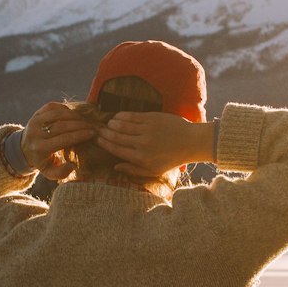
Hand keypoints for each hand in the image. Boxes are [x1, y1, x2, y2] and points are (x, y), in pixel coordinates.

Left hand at [21, 101, 94, 179]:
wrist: (24, 148)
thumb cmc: (42, 160)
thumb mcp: (49, 172)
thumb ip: (61, 173)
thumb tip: (72, 165)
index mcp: (40, 148)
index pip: (64, 139)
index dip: (80, 135)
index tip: (93, 133)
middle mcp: (35, 133)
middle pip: (62, 125)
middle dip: (80, 125)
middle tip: (92, 126)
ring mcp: (35, 120)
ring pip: (58, 114)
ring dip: (75, 115)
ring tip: (85, 120)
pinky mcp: (36, 113)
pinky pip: (53, 106)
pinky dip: (65, 108)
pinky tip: (74, 114)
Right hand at [95, 113, 214, 178]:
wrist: (190, 142)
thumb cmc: (171, 159)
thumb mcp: (153, 170)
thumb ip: (133, 170)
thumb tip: (115, 166)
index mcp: (141, 158)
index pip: (116, 150)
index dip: (104, 144)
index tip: (97, 140)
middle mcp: (142, 144)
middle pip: (116, 137)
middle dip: (105, 133)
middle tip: (98, 130)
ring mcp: (147, 130)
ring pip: (122, 125)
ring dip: (112, 124)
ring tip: (107, 123)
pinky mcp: (152, 118)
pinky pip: (132, 116)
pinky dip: (122, 116)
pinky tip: (117, 116)